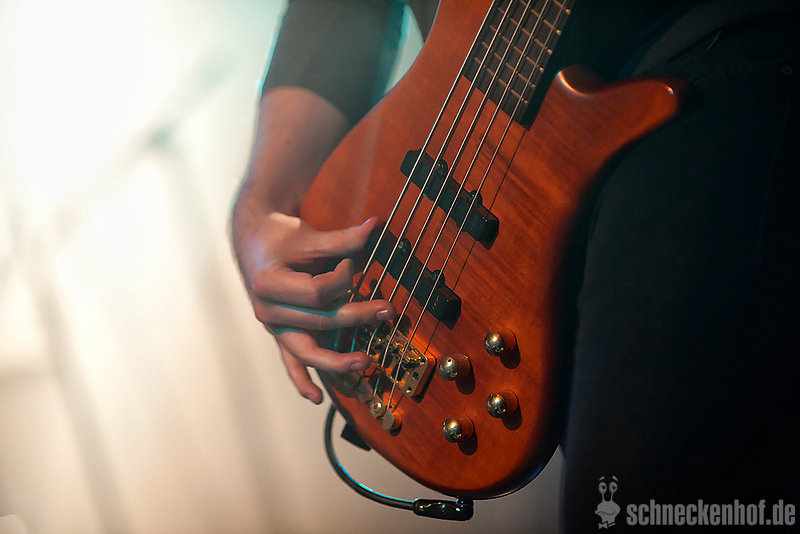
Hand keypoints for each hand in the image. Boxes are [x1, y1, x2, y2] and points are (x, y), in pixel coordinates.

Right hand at [232, 201, 395, 403]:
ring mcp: (275, 328)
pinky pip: (292, 363)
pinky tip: (316, 398)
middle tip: (388, 310)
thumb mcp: (308, 237)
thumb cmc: (281, 239)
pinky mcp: (282, 336)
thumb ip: (342, 239)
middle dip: (356, 316)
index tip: (353, 263)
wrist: (255, 243)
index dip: (342, 278)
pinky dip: (302, 381)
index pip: (317, 291)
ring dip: (336, 361)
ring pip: (306, 352)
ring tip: (364, 363)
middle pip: (318, 321)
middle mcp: (268, 311)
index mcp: (268, 285)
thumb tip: (375, 226)